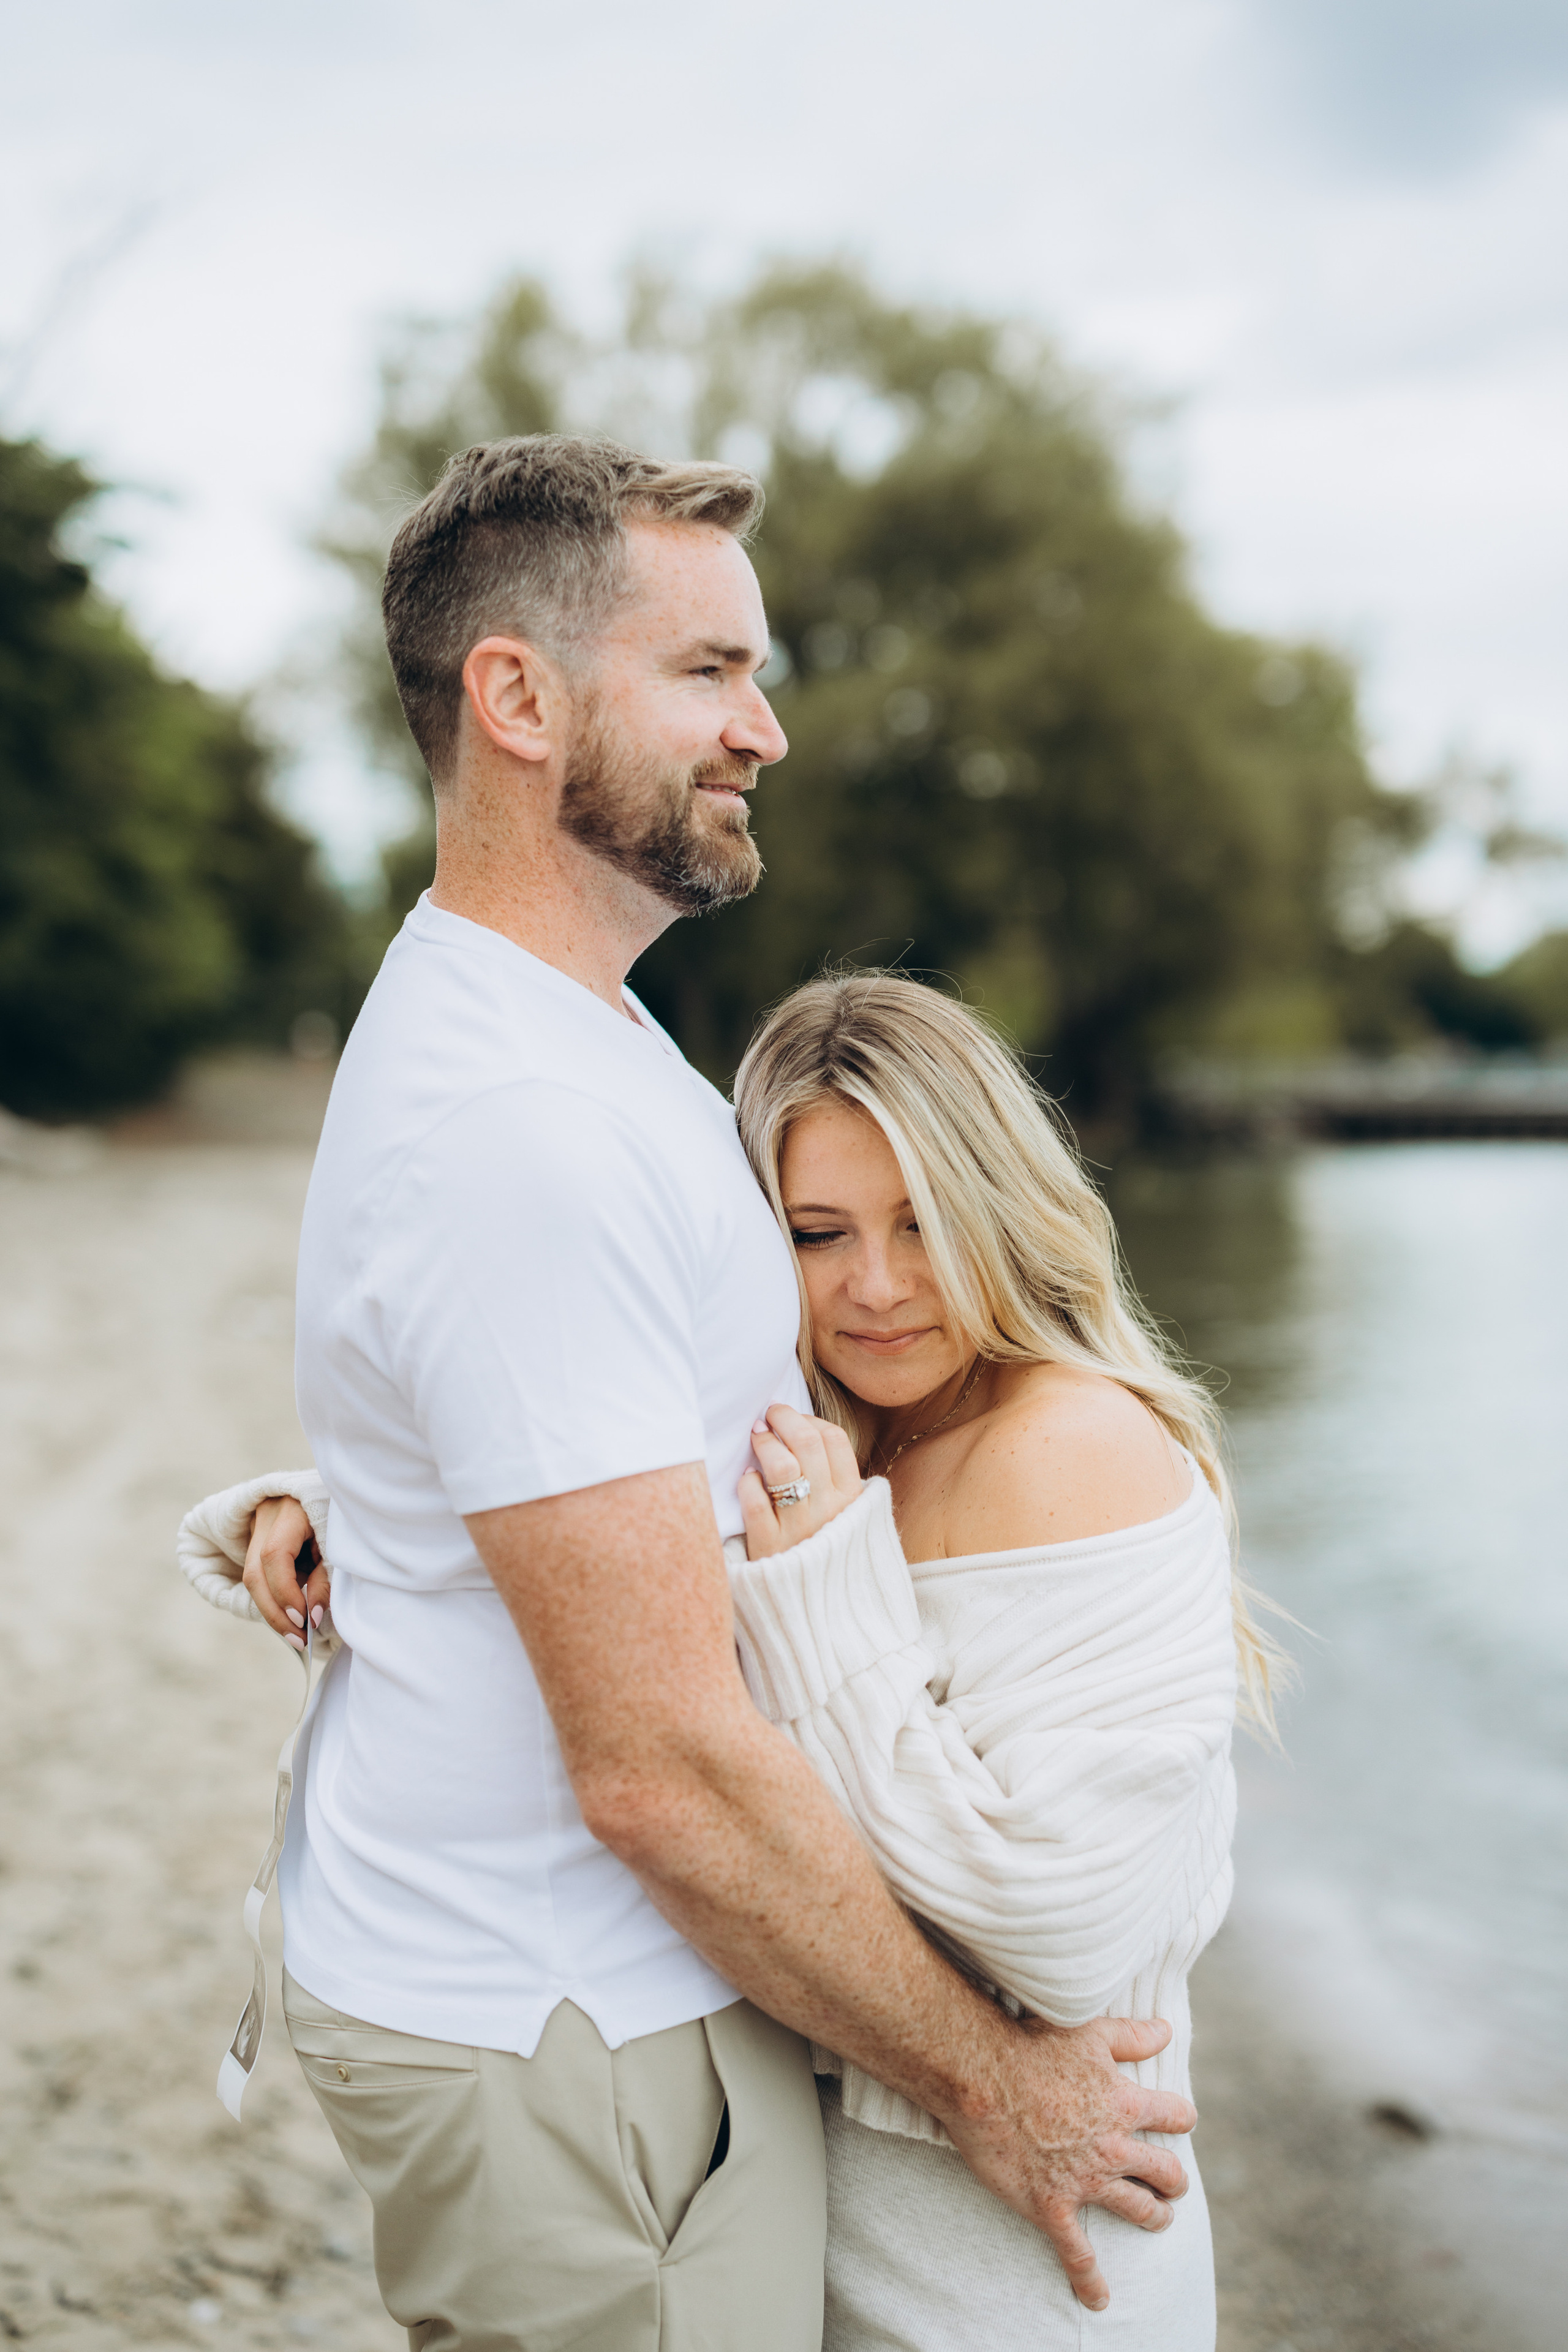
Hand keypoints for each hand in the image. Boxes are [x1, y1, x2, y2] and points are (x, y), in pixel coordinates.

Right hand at [242, 1496, 328, 1650]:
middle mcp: (267, 1516)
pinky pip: (259, 1575)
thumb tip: (312, 1619)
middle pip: (254, 1572)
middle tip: (298, 1640)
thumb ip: (325, 1581)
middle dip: (274, 1612)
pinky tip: (290, 1616)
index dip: (285, 1592)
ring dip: (272, 1610)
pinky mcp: (257, 1540)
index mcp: (291, 1511)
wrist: (337, 1499)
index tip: (303, 1620)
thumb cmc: (342, 1523)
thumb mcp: (338, 1548)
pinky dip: (273, 1599)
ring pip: (252, 1577)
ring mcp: (258, 1527)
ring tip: (296, 1634)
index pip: (274, 1555)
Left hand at [739, 1402, 863, 1558]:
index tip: (793, 1417)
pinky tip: (748, 1480)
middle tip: (769, 1414)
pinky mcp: (768, 1547)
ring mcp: (798, 1528)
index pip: (834, 1439)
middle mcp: (829, 1510)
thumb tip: (809, 1433)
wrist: (815, 1612)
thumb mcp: (847, 1517)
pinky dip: (748, 1484)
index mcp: (852, 1498)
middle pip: (806, 1443)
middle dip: (783, 1419)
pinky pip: (754, 1503)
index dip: (809, 1419)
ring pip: (781, 1466)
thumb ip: (835, 1480)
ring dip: (764, 1443)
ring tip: (756, 1437)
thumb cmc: (826, 1553)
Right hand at [943, 2013, 1194, 2311]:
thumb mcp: (1089, 2031)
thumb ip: (1132, 2036)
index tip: (1181, 2120)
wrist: (979, 2077)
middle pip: (1165, 2170)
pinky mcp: (1052, 2206)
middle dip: (1174, 2179)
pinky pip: (1078, 2254)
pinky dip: (1090, 2280)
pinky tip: (1098, 2299)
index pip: (1175, 2116)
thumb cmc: (1031, 2045)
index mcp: (1125, 2103)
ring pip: (1138, 2208)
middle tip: (1172, 2183)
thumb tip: (1167, 2030)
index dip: (1181, 2117)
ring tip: (1158, 2219)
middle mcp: (1114, 2147)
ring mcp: (1085, 2181)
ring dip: (1154, 2216)